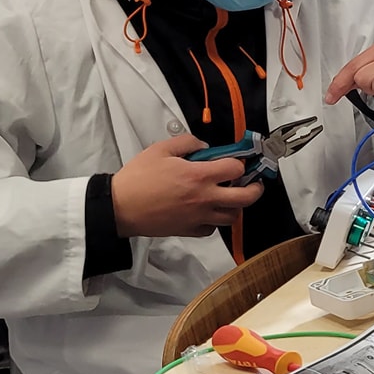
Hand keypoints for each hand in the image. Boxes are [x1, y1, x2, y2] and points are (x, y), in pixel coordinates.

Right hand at [110, 135, 265, 237]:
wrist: (119, 207)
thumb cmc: (137, 178)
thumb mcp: (160, 149)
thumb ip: (187, 143)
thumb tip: (204, 147)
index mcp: (198, 176)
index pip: (236, 169)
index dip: (239, 162)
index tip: (236, 161)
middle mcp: (204, 198)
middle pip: (246, 198)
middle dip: (255, 188)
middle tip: (252, 182)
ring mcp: (198, 217)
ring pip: (232, 216)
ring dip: (235, 206)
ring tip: (228, 197)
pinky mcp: (189, 231)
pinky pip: (212, 229)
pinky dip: (214, 221)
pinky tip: (207, 211)